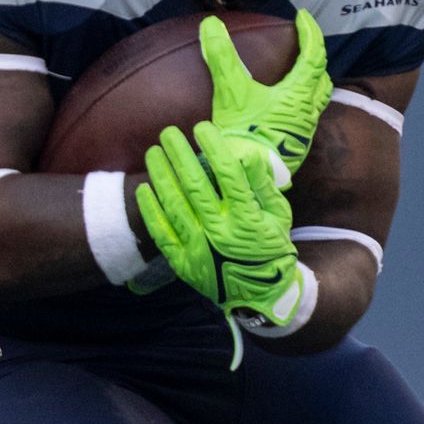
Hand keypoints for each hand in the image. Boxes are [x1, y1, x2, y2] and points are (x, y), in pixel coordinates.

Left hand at [136, 122, 313, 329]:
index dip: (214, 148)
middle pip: (195, 184)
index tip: (202, 128)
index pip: (228, 175)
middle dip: (179, 155)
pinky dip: (151, 209)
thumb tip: (246, 154)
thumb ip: (263, 185)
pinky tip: (145, 188)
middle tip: (168, 133)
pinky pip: (161, 232)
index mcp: (247, 218)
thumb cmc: (270, 247)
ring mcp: (199, 248)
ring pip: (174, 204)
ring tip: (153, 152)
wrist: (259, 294)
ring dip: (161, 175)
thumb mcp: (278, 215)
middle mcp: (220, 231)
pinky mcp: (183, 262)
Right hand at [201, 10, 329, 185]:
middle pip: (322, 79)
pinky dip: (298, 105)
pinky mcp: (295, 147)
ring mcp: (304, 132)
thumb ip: (222, 57)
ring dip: (309, 85)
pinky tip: (280, 110)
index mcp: (300, 94)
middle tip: (303, 46)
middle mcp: (309, 112)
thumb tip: (211, 24)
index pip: (314, 55)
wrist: (250, 177)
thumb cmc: (245, 135)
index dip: (310, 32)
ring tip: (293, 76)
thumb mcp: (231, 93)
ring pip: (316, 101)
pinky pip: (304, 119)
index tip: (301, 16)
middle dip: (314, 59)